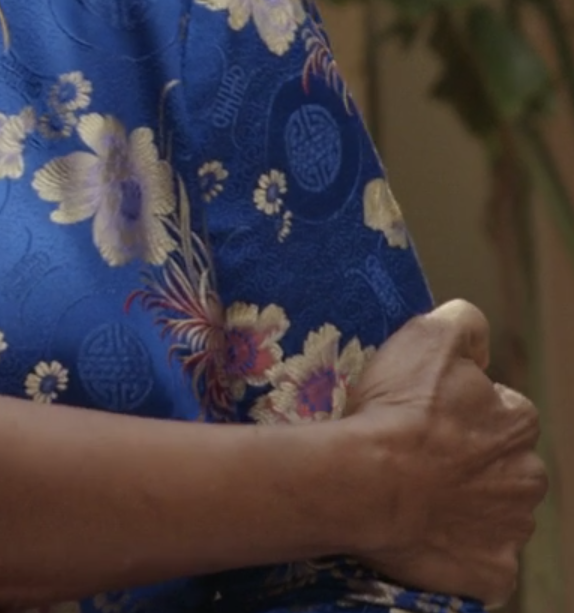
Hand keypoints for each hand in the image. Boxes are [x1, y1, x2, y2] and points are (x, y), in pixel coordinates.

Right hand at [344, 300, 544, 606]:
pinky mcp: (494, 573)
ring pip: (495, 516)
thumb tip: (474, 325)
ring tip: (415, 498)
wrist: (367, 485)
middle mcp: (529, 478)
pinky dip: (460, 553)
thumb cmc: (397, 411)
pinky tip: (425, 536)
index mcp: (519, 423)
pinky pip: (484, 565)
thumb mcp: (426, 338)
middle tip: (420, 459)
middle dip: (473, 465)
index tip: (427, 417)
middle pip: (506, 468)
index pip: (503, 412)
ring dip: (466, 509)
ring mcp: (512, 531)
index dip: (462, 413)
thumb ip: (463, 322)